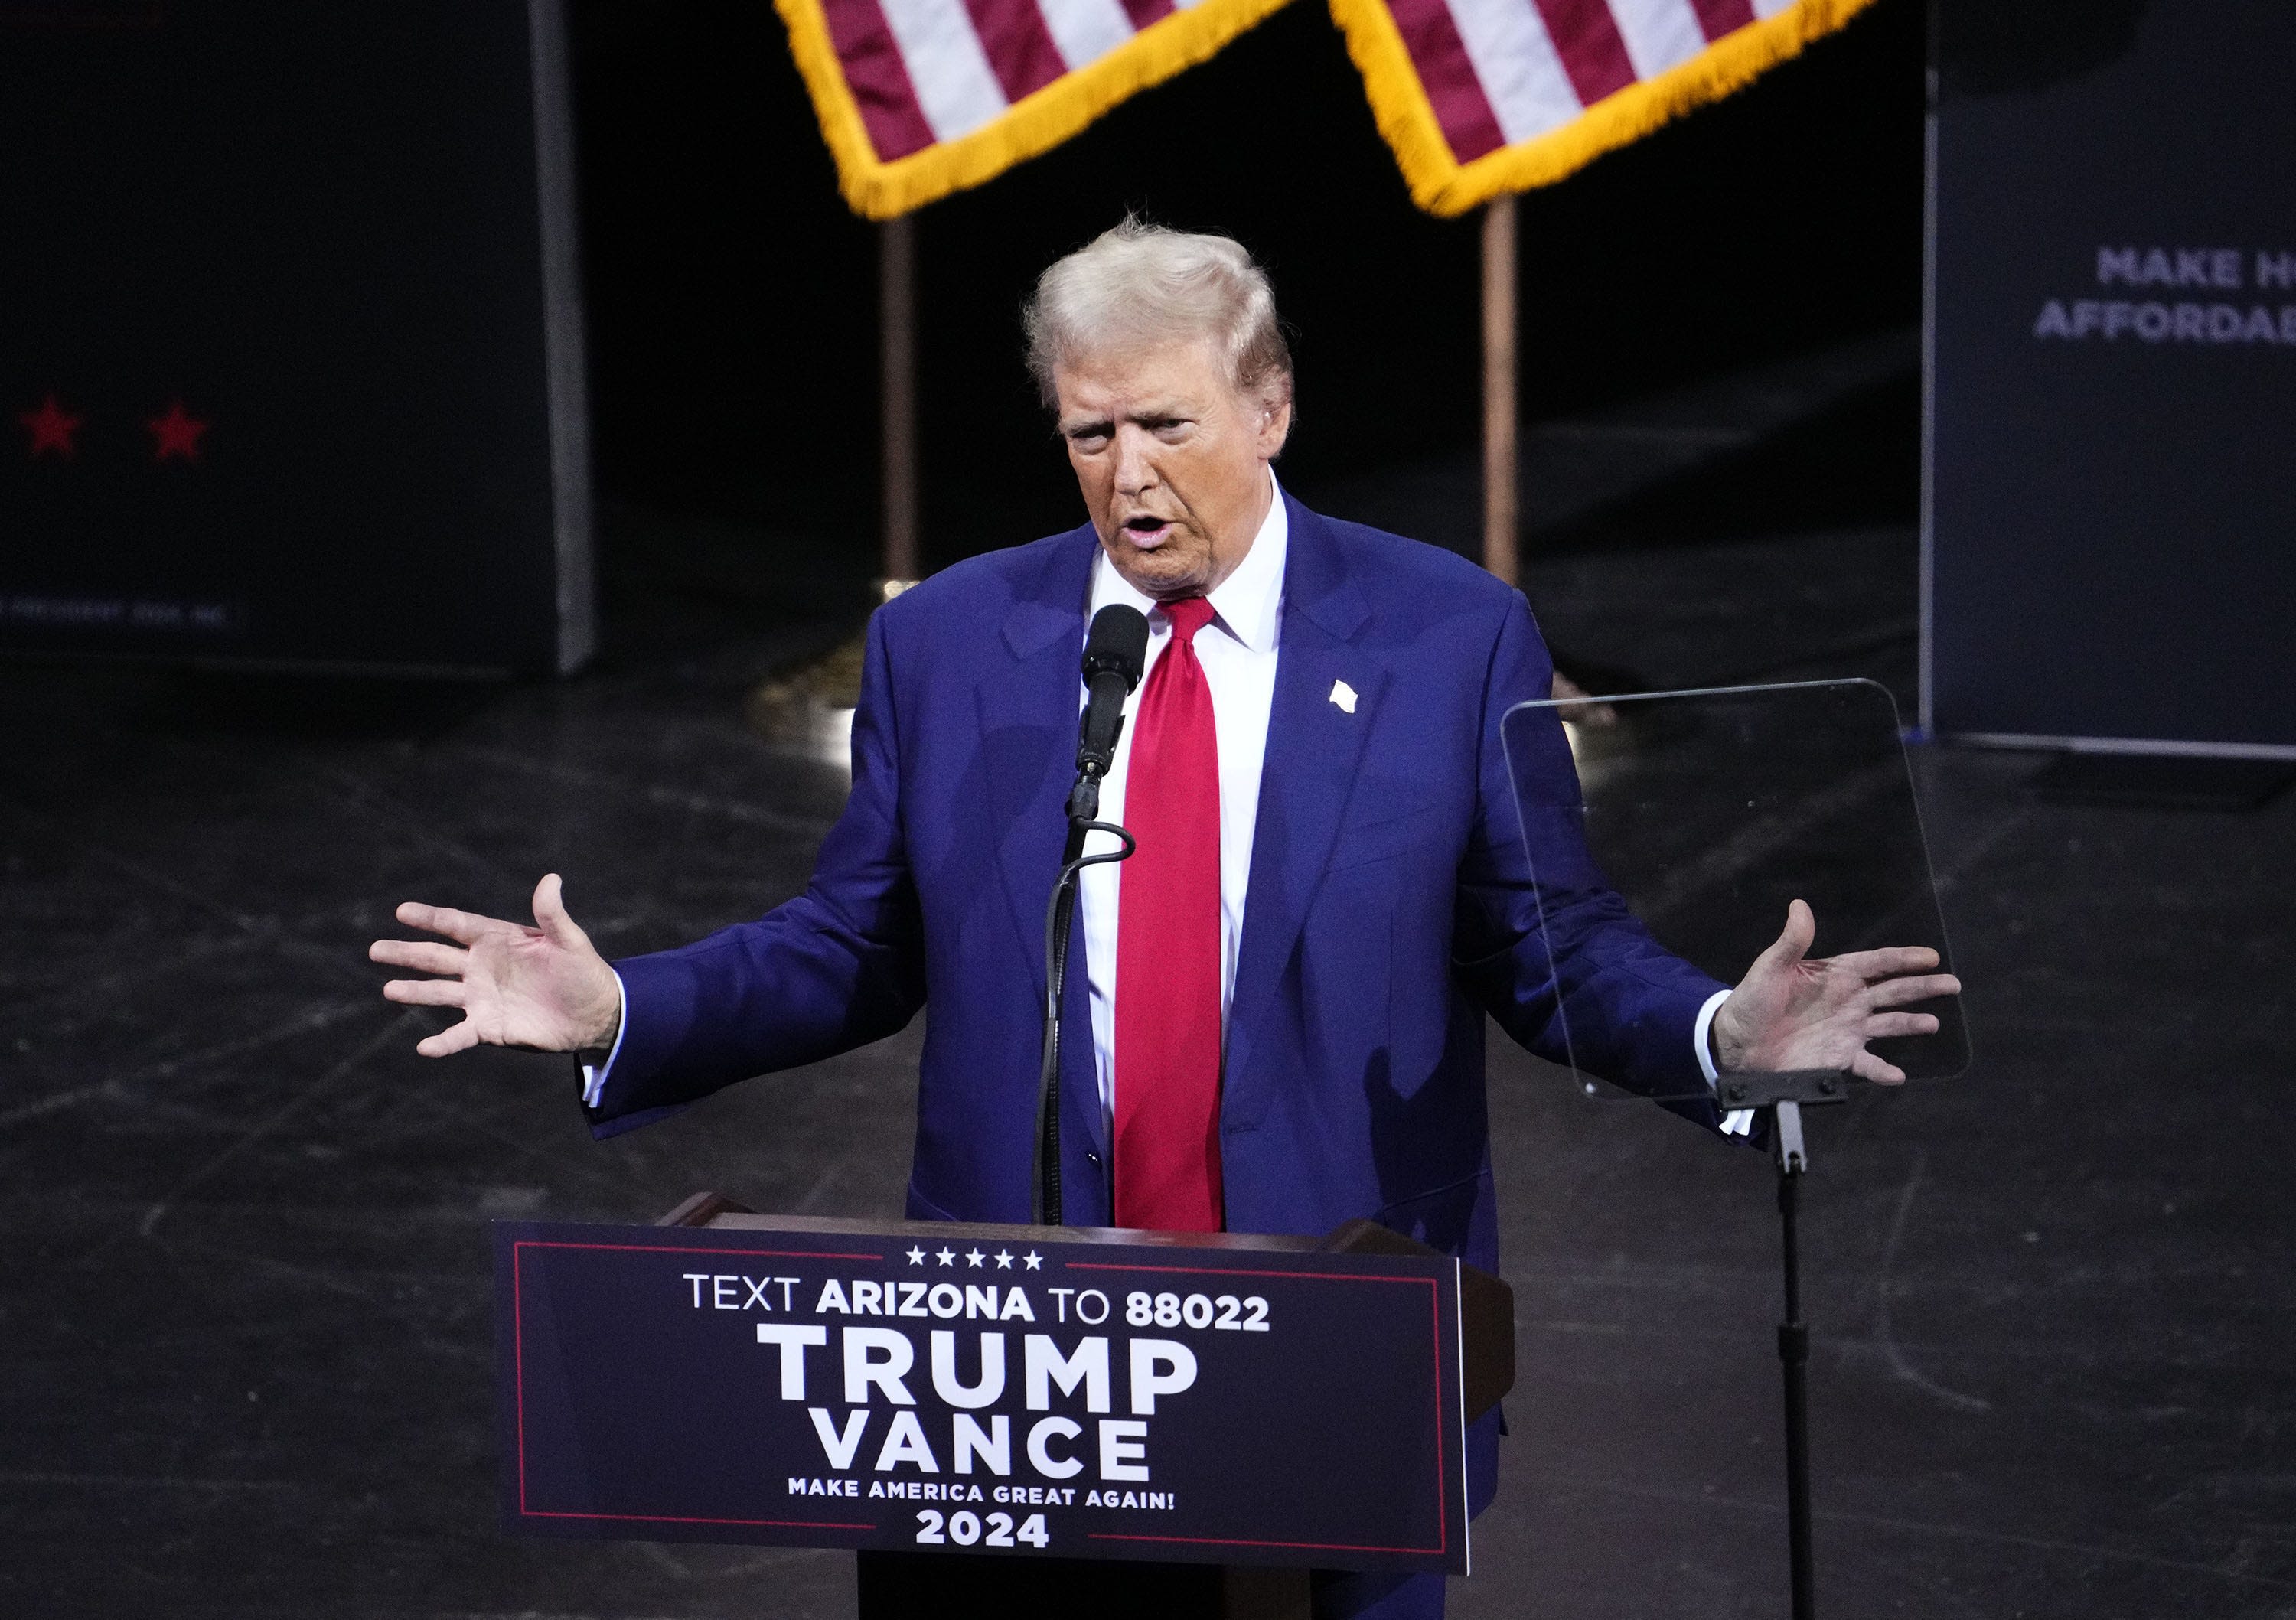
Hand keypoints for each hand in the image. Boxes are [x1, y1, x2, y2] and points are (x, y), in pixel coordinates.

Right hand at [369, 874, 620, 1056]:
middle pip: (436, 957)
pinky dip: (442, 1042)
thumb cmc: (582, 971)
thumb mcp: (569, 941)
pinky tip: (423, 1047)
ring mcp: (481, 998)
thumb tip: (551, 878)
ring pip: (439, 993)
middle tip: (376, 949)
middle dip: (407, 953)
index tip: (402, 911)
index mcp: (497, 940)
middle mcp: (481, 967)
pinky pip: (459, 1034)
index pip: (456, 925)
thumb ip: (553, 914)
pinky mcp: (488, 1027)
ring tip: (389, 989)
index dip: (430, 918)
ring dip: (414, 992)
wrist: (594, 1013)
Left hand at [1710, 899, 1960, 1084]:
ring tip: (1933, 1024)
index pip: (1878, 963)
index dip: (1904, 959)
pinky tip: (1898, 1075)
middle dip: (1923, 987)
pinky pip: (1868, 1064)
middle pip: (1894, 991)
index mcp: (1837, 975)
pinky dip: (1883, 1071)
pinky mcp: (1840, 1057)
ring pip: (1889, 1024)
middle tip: (1952, 984)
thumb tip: (1799, 905)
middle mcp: (1850, 1001)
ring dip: (1912, 1024)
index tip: (1931, 956)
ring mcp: (1848, 1029)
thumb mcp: (1770, 967)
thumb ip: (1791, 941)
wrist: (1737, 1043)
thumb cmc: (1752, 1001)